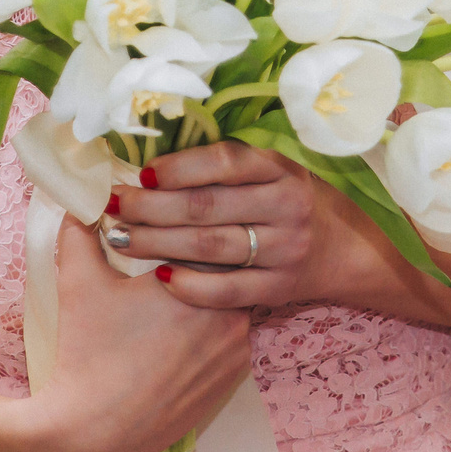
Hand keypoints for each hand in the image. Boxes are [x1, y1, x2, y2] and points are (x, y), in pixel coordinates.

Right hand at [24, 217, 248, 451]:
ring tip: (172, 301)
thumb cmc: (87, 351)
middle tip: (166, 262)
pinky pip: (231, 338)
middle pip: (221, 268)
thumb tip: (82, 198)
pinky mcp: (234, 379)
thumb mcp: (78, 280)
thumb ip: (81, 229)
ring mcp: (237, 349)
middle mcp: (230, 312)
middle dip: (197, 261)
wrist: (94, 429)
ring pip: (230, 303)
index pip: (204, 233)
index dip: (182, 227)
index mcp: (197, 280)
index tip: (163, 228)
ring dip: (209, 296)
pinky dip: (212, 331)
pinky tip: (181, 335)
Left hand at [109, 141, 319, 309]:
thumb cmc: (282, 200)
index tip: (140, 174)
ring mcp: (285, 249)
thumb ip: (223, 164)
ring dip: (158, 243)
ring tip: (120, 239)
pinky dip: (191, 285)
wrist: (337, 249)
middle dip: (151, 207)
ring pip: (210, 247)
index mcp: (280, 168)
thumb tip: (150, 163)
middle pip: (206, 206)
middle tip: (113, 206)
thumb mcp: (268, 169)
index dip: (178, 167)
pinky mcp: (279, 288)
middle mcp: (287, 205)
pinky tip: (159, 278)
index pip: (225, 161)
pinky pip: (228, 290)